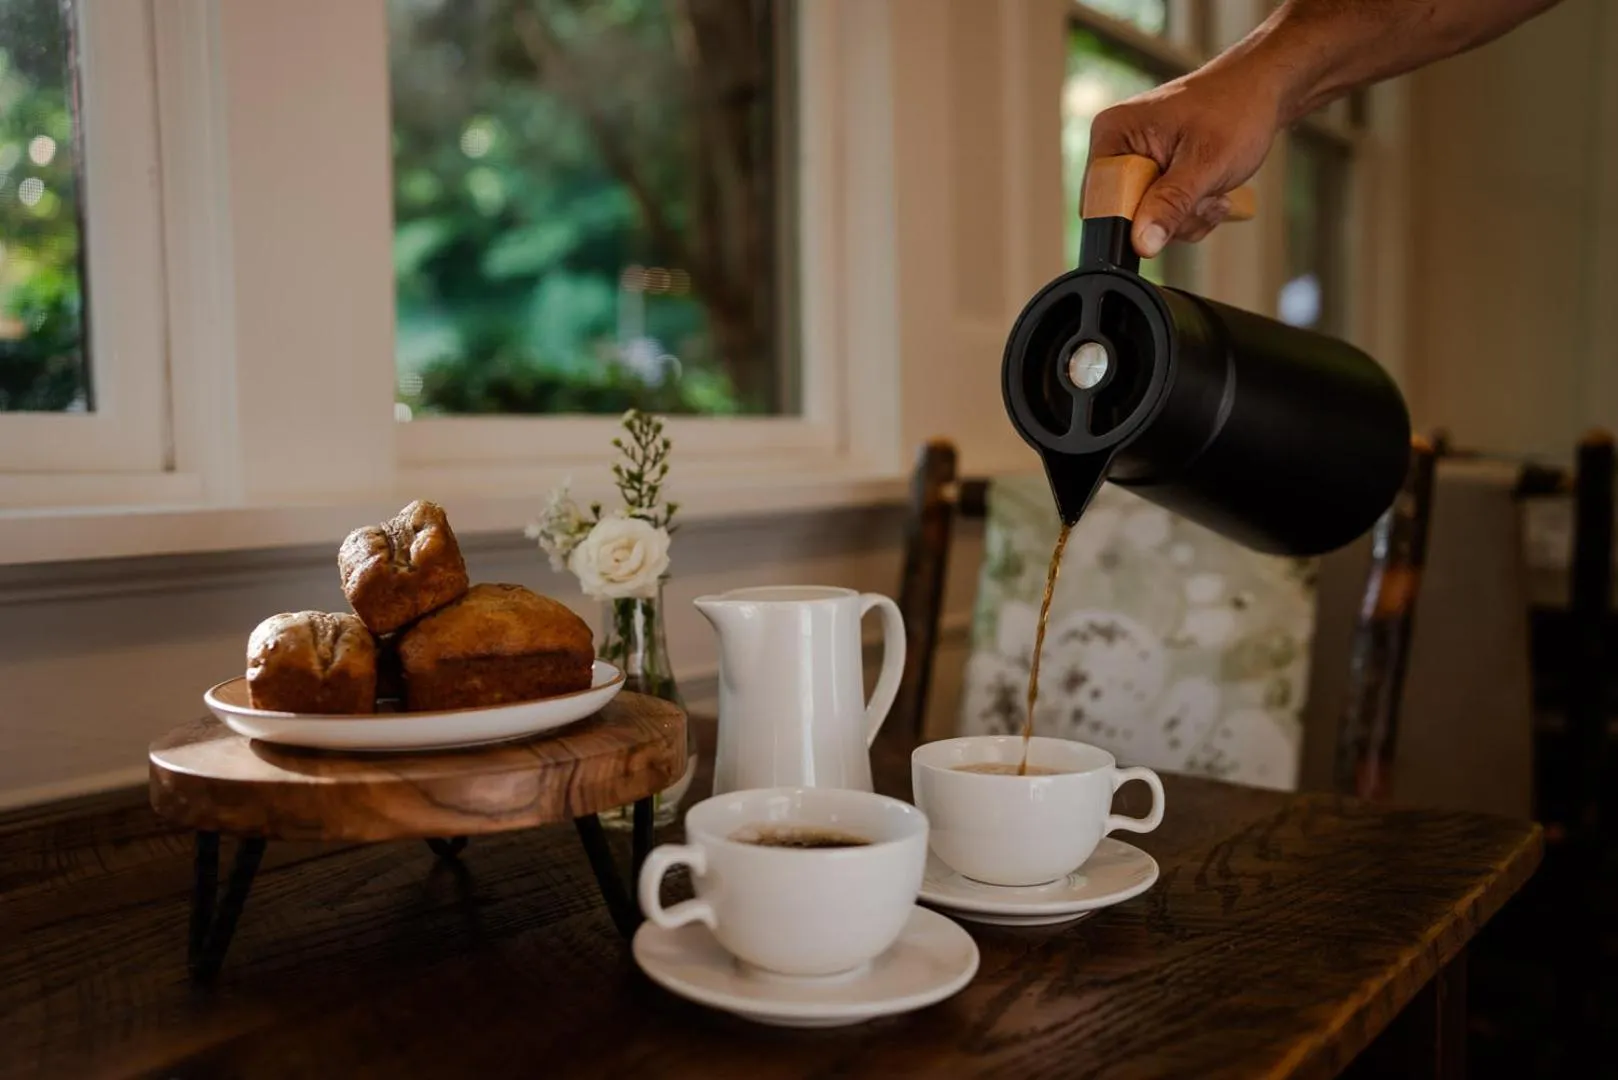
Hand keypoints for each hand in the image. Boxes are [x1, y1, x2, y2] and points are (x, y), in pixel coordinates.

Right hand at [1088, 66, 1286, 258]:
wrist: (1262, 90)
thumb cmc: (1236, 109)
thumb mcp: (1205, 163)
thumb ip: (1171, 204)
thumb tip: (1142, 244)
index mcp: (1112, 134)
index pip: (1100, 201)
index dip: (1133, 220)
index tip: (1173, 213)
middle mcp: (1114, 148)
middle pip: (1123, 216)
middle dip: (1169, 218)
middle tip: (1205, 196)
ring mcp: (1133, 162)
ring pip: (1145, 222)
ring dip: (1185, 218)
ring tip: (1212, 190)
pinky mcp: (1150, 175)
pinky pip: (1159, 215)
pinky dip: (1188, 214)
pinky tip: (1208, 192)